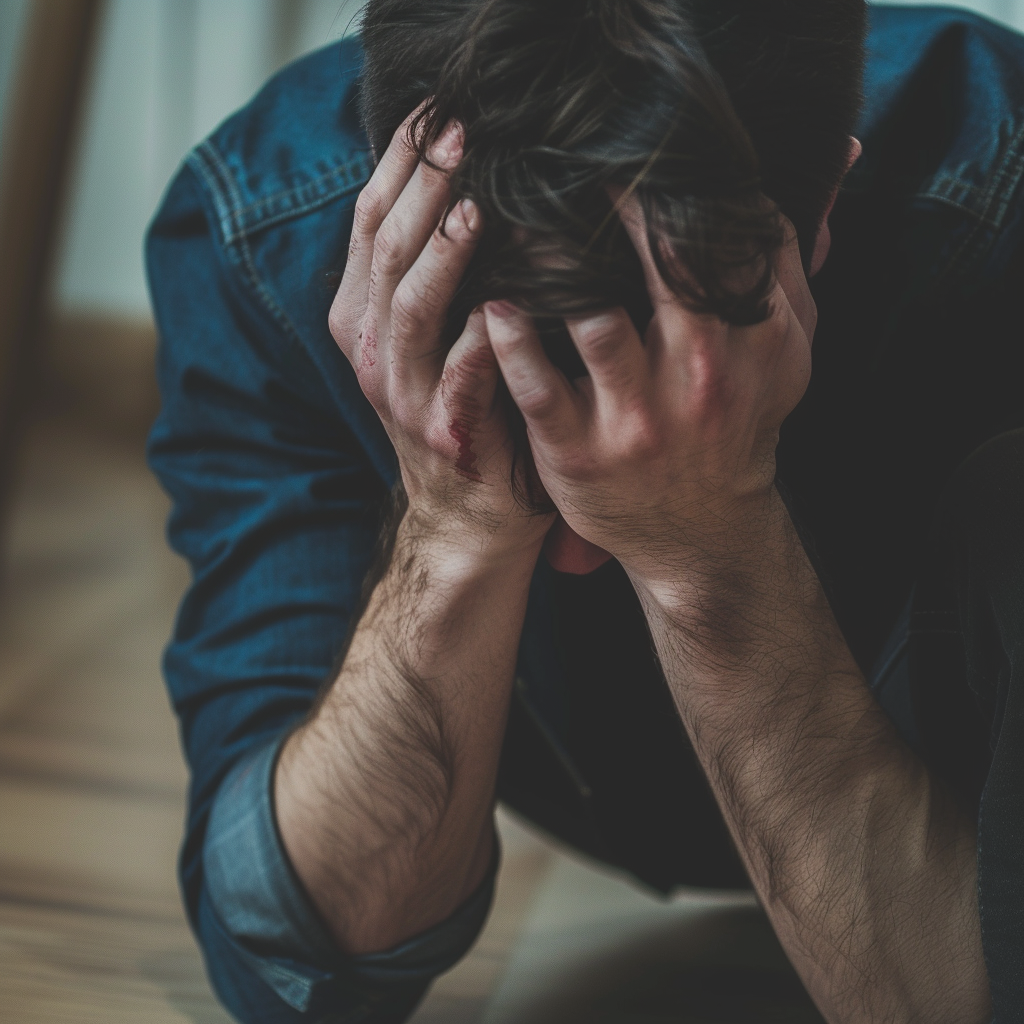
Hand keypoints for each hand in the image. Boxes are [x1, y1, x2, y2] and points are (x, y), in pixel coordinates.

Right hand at [329, 112, 553, 553]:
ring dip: (442, 253)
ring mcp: (403, 394)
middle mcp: (372, 351)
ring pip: (410, 307)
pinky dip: (481, 338)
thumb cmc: (463, 411)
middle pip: (385, 251)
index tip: (433, 109)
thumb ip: (433, 274)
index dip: (396, 163)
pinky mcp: (445, 432)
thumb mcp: (430, 340)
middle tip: (460, 130)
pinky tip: (504, 302)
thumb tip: (467, 182)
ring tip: (474, 204)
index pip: (368, 222)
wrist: (467, 516)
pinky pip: (461, 376)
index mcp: (363, 318)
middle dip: (421, 186)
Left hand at [484, 198, 814, 585]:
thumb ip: (788, 274)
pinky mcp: (580, 451)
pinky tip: (494, 299)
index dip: (677, 185)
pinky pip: (536, 383)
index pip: (724, 239)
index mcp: (756, 341)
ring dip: (550, 261)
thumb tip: (778, 186)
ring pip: (590, 317)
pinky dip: (510, 337)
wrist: (702, 532)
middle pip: (662, 263)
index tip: (630, 151)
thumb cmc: (737, 426)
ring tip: (516, 220)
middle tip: (567, 164)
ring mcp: (638, 417)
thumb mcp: (787, 358)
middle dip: (614, 203)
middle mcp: (702, 376)